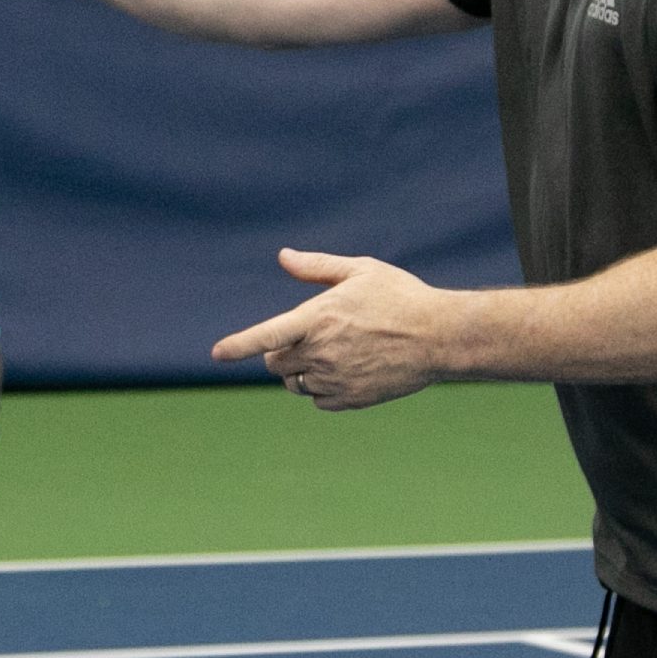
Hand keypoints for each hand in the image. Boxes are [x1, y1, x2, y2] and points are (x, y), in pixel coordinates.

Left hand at [210, 247, 451, 410]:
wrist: (439, 336)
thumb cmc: (400, 296)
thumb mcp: (360, 270)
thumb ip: (317, 266)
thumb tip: (283, 256)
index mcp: (317, 318)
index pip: (265, 336)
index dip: (238, 346)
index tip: (217, 354)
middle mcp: (320, 352)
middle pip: (275, 363)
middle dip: (280, 353)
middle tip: (305, 339)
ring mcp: (334, 379)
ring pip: (295, 384)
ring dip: (300, 371)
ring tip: (331, 353)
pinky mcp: (350, 399)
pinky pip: (318, 400)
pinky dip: (322, 389)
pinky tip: (345, 371)